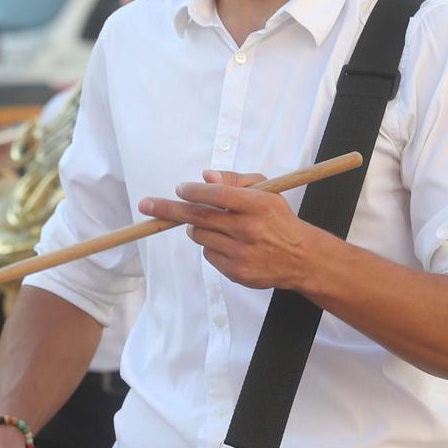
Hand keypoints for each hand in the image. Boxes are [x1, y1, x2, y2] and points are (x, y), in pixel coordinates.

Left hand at [139, 170, 318, 291]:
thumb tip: (206, 176)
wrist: (301, 258)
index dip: (194, 191)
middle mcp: (247, 229)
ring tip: (216, 225)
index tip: (180, 189)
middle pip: (198, 217)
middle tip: (146, 204)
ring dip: (197, 227)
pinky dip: (211, 246)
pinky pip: (208, 254)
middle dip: (168, 209)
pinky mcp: (235, 272)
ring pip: (199, 235)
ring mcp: (240, 253)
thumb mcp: (267, 192)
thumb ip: (237, 181)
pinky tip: (230, 244)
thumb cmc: (279, 220)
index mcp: (256, 205)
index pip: (217, 195)